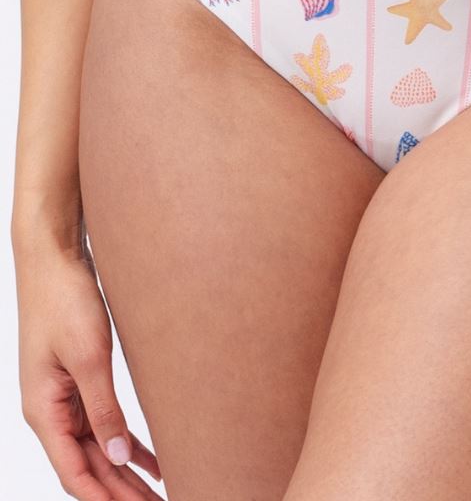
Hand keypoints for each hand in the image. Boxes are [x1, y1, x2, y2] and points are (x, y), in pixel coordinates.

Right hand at [14, 241, 162, 499]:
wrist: (54, 260)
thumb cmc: (64, 302)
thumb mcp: (88, 357)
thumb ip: (103, 407)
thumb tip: (118, 455)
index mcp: (44, 412)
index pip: (74, 473)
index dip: (104, 499)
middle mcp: (51, 411)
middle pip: (88, 466)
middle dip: (121, 492)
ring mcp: (64, 397)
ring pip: (98, 448)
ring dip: (126, 472)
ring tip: (159, 493)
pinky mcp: (80, 380)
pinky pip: (103, 423)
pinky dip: (127, 443)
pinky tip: (152, 458)